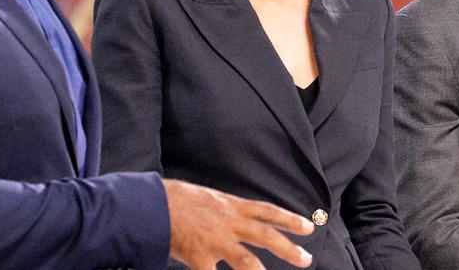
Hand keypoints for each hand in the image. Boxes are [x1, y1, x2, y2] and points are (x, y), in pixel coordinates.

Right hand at [162, 179, 313, 269]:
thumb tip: (233, 217)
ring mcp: (214, 240)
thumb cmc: (174, 199)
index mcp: (230, 205)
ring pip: (247, 260)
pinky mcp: (198, 256)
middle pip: (265, 235)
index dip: (288, 219)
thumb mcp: (205, 198)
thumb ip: (221, 209)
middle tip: (306, 259)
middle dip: (288, 248)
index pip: (266, 211)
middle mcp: (227, 222)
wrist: (151, 202)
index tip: (307, 226)